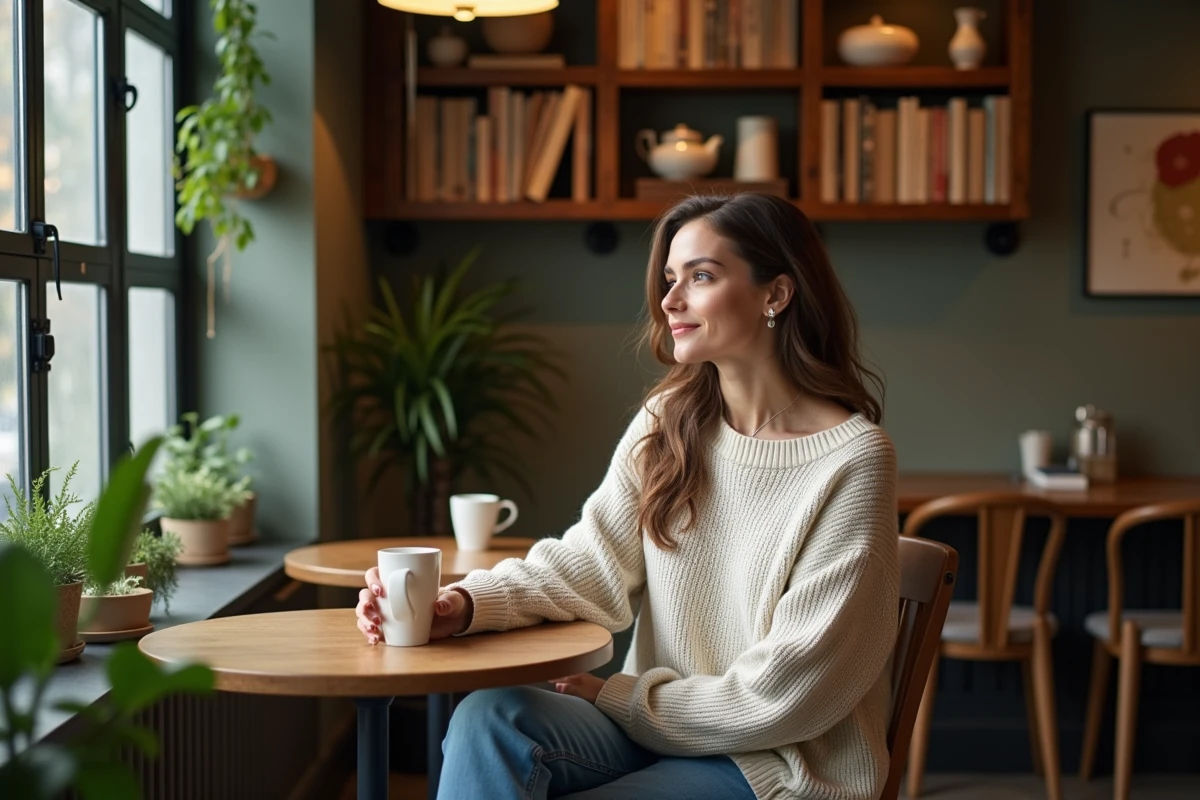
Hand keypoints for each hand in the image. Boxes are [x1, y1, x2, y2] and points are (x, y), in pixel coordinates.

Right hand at [356, 567, 473, 644]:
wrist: (451, 620)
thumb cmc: (449, 602)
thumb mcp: (452, 599)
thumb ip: (449, 601)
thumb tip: (439, 607)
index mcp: (397, 579)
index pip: (376, 574)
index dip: (372, 580)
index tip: (380, 591)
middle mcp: (387, 595)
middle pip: (365, 595)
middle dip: (364, 605)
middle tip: (376, 617)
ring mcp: (385, 611)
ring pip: (364, 613)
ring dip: (364, 621)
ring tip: (376, 630)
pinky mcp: (388, 627)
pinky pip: (370, 629)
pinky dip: (369, 634)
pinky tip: (375, 640)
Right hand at [550, 673, 606, 703]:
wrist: (612, 693)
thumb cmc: (595, 693)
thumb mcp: (581, 692)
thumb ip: (569, 689)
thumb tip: (557, 686)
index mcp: (578, 677)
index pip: (563, 677)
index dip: (555, 678)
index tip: (547, 677)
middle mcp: (582, 676)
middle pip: (568, 676)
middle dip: (560, 677)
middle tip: (551, 678)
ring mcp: (588, 679)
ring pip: (574, 677)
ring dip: (567, 679)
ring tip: (561, 682)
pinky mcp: (592, 682)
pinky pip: (579, 680)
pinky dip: (573, 681)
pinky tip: (574, 684)